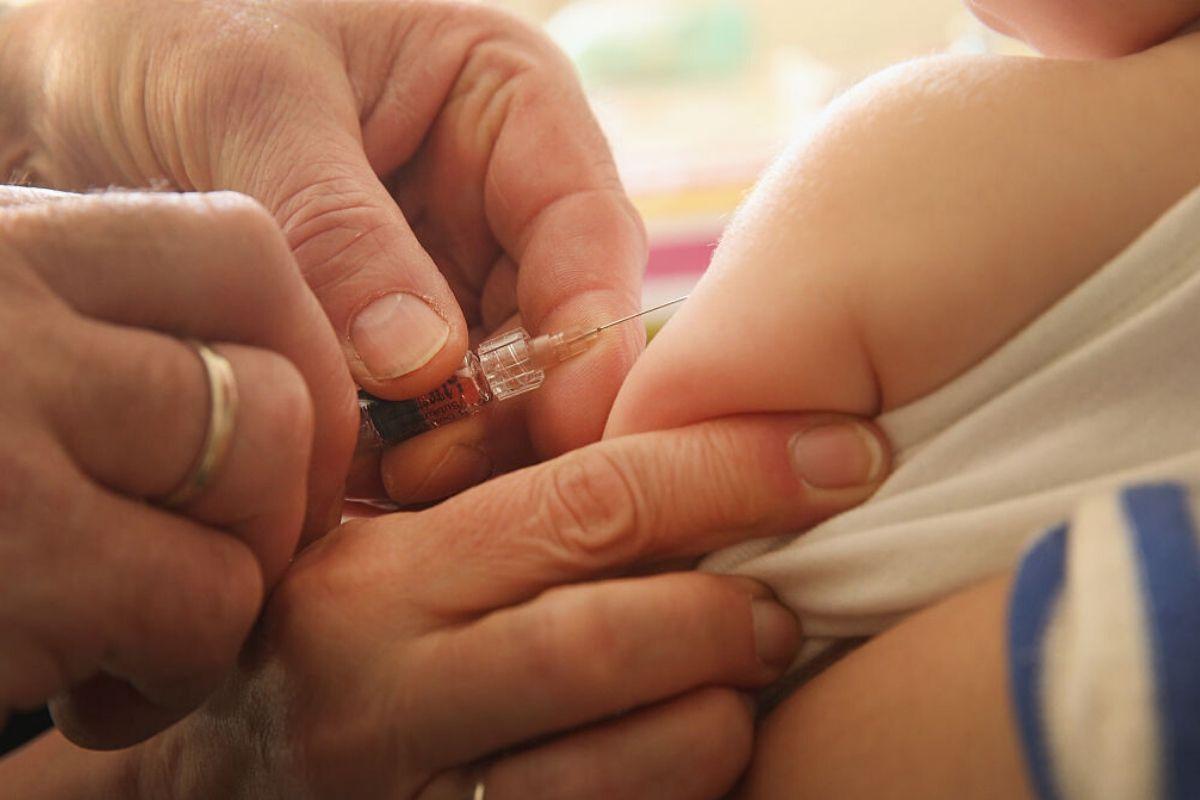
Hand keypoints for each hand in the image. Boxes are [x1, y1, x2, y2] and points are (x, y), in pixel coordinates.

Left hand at [0, 0, 646, 502]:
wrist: (62, 80)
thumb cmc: (164, 31)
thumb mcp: (248, 104)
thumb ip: (339, 233)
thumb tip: (423, 367)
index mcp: (507, 104)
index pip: (586, 226)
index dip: (590, 331)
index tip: (572, 426)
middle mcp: (494, 201)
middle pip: (555, 328)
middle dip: (511, 412)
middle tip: (429, 477)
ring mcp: (446, 278)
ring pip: (495, 390)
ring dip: (451, 451)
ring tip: (371, 488)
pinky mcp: (391, 345)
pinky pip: (421, 419)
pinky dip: (395, 462)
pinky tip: (346, 490)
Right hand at [0, 187, 355, 747]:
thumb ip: (85, 341)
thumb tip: (272, 394)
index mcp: (1, 244)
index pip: (246, 254)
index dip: (297, 360)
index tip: (269, 447)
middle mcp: (3, 313)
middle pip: (278, 380)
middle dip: (282, 500)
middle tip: (212, 565)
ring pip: (258, 483)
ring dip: (234, 588)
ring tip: (146, 640)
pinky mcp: (3, 561)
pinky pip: (197, 605)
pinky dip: (174, 670)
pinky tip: (91, 692)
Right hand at [118, 413, 889, 799]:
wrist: (206, 785)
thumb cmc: (326, 634)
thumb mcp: (385, 548)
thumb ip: (502, 495)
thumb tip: (684, 430)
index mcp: (370, 579)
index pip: (584, 502)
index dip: (732, 468)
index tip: (844, 452)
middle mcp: (380, 694)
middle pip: (610, 638)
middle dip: (731, 612)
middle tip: (785, 602)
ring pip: (621, 768)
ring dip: (719, 719)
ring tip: (743, 681)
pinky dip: (676, 790)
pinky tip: (694, 749)